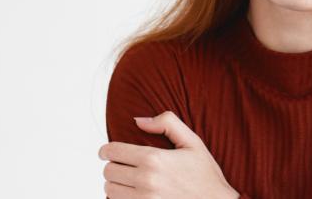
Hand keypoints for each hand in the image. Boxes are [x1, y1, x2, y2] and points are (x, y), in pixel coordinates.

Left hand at [98, 111, 238, 198]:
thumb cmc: (205, 175)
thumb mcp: (193, 142)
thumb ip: (167, 123)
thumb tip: (139, 120)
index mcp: (154, 159)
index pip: (113, 151)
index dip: (106, 150)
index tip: (106, 152)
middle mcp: (146, 181)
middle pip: (108, 171)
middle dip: (113, 165)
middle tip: (122, 165)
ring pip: (110, 190)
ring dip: (115, 184)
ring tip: (126, 180)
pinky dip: (121, 198)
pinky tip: (132, 193)